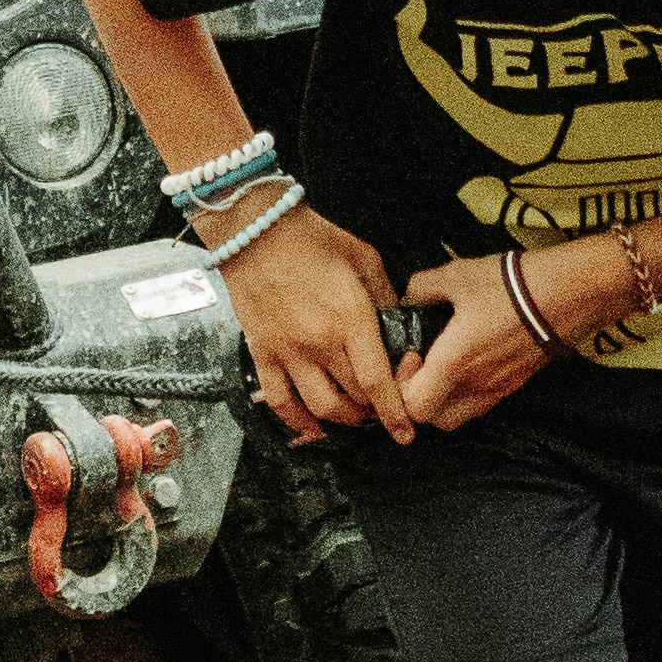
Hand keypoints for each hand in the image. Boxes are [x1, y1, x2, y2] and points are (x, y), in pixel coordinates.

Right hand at [220, 205, 413, 444]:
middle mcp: (320, 343)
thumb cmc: (309, 238)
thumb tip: (396, 323)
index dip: (395, 413)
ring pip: (319, 408)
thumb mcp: (364, 259)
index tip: (405, 431)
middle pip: (354, 399)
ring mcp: (289, 352)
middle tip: (382, 409)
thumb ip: (385, 296)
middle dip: (373, 411)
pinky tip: (308, 427)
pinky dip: (294, 420)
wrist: (256, 230)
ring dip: (341, 420)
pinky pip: (278, 399)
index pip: (378, 382)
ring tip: (352, 416)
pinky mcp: (263, 353)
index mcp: (350, 319)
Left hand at [396, 235, 622, 428]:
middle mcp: (475, 385)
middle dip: (419, 399)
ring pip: (460, 416)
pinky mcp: (518, 383)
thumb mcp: (456, 275)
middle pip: (435, 421)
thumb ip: (421, 289)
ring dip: (444, 400)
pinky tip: (470, 362)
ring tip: (443, 367)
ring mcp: (500, 388)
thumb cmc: (512, 285)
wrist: (570, 292)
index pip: (413, 407)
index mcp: (453, 362)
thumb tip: (408, 297)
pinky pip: (483, 403)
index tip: (409, 355)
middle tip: (420, 366)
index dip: (400, 388)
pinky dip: (468, 394)